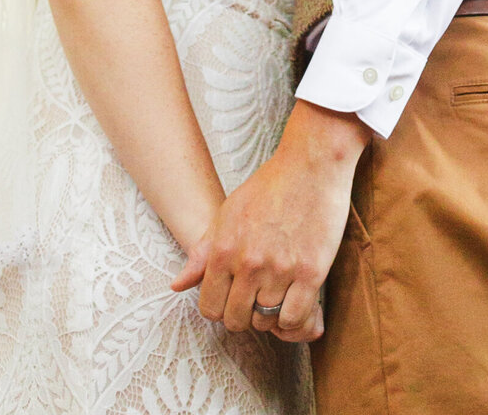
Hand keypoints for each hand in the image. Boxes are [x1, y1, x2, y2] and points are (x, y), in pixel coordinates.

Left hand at [173, 100, 366, 342]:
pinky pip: (294, 318)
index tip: (233, 298)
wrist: (311, 164)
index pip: (209, 308)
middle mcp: (248, 263)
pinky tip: (294, 298)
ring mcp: (280, 269)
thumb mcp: (227, 214)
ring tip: (277, 293)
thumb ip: (202, 253)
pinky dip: (293, 317)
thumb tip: (176, 285)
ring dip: (270, 315)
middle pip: (237, 320)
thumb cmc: (269, 186)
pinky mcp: (311, 273)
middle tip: (256, 298)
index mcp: (223, 249)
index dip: (220, 308)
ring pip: (265, 322)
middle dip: (244, 315)